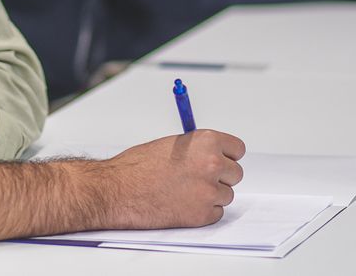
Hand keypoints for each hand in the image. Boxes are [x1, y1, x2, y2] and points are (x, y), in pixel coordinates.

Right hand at [98, 129, 245, 229]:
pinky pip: (216, 213)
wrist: (118, 190)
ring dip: (210, 196)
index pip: (238, 149)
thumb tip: (214, 155)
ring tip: (183, 192)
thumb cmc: (138, 167)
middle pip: (236, 174)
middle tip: (197, 179)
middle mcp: (212, 164)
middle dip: (220, 177)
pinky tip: (181, 205)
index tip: (220, 160)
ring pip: (226, 195)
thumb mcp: (172, 145)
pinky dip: (202, 212)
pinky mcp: (203, 215)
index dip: (226, 155)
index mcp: (206, 141)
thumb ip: (197, 149)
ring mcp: (209, 191)